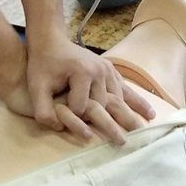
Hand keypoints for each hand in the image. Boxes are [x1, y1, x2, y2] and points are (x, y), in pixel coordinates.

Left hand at [23, 37, 154, 144]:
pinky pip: (125, 88)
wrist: (52, 42)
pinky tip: (150, 113)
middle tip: (122, 144)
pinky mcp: (111, 70)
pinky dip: (138, 102)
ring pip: (120, 98)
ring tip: (143, 132)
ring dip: (132, 115)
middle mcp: (100, 71)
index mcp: (82, 73)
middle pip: (105, 105)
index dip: (72, 116)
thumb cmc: (42, 65)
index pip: (83, 107)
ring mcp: (108, 70)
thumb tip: (59, 127)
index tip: (64, 114)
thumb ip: (43, 110)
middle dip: (109, 124)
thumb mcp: (36, 86)